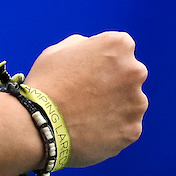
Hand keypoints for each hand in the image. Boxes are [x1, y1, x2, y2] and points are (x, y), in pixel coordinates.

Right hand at [24, 31, 147, 167]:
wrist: (39, 121)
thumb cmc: (46, 81)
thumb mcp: (60, 50)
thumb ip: (86, 46)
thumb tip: (98, 54)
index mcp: (118, 46)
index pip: (121, 48)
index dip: (101, 57)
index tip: (87, 67)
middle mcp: (135, 71)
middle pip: (130, 74)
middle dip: (114, 80)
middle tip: (86, 91)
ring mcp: (136, 103)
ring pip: (130, 101)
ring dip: (115, 104)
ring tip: (85, 112)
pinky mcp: (133, 130)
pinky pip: (125, 126)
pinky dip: (112, 127)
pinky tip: (89, 127)